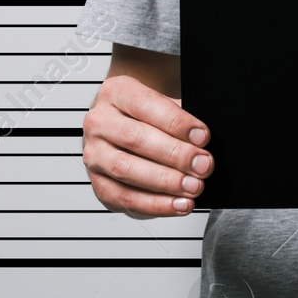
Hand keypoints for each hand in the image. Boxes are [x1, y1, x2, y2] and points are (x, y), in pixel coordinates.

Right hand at [82, 75, 212, 217]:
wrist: (127, 126)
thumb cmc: (150, 115)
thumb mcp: (165, 103)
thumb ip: (181, 118)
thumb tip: (202, 141)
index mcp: (116, 92)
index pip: (145, 105)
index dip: (176, 122)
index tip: (203, 136)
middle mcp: (99, 122)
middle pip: (135, 139)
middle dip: (175, 155)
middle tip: (203, 165)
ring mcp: (94, 154)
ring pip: (125, 170)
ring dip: (165, 182)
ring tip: (193, 187)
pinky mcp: (99, 183)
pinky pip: (124, 198)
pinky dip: (155, 204)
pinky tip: (178, 204)